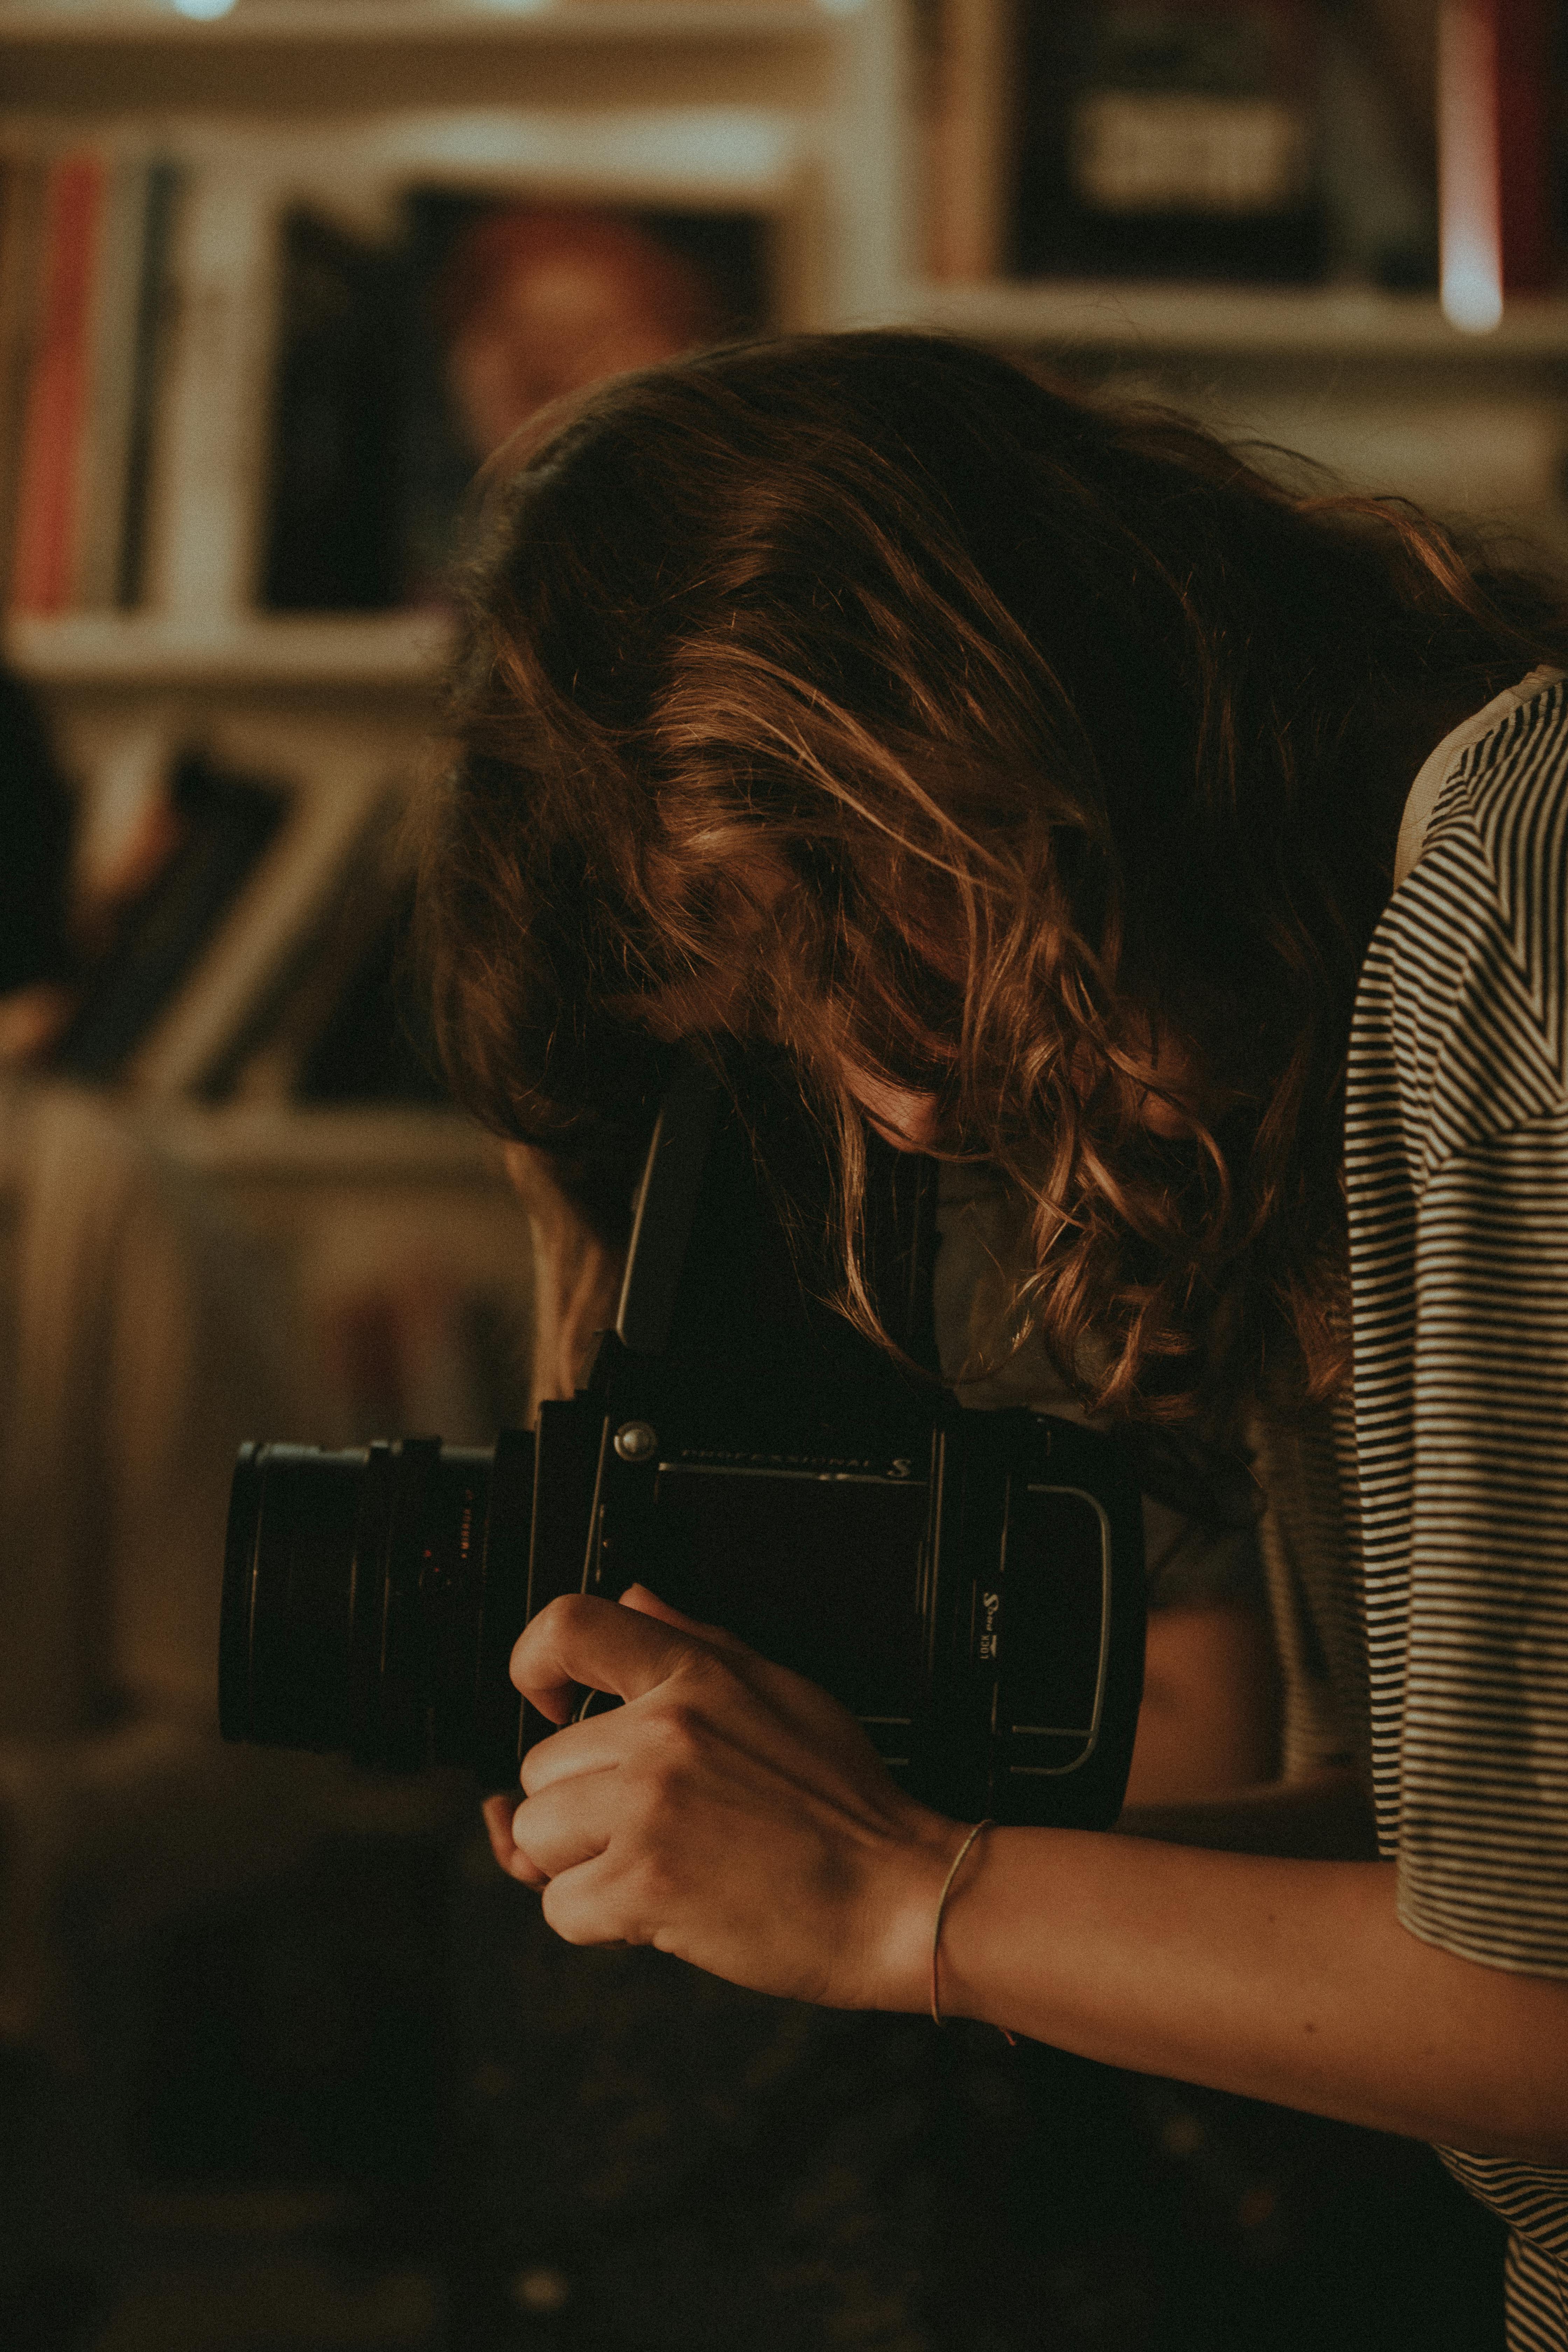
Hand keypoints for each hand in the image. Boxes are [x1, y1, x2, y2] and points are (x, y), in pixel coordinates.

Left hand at [481, 1586, 959, 2010]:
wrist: (900, 1894)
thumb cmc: (848, 1805)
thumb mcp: (780, 1690)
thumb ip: (694, 1640)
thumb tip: (634, 1595)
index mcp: (693, 1678)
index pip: (569, 1627)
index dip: (532, 1663)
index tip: (546, 1702)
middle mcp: (661, 1733)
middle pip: (541, 1768)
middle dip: (581, 1807)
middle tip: (653, 1826)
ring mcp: (648, 1808)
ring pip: (538, 1838)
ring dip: (584, 1867)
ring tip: (662, 1865)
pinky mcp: (642, 1885)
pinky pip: (561, 1907)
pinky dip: (601, 1923)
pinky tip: (661, 1910)